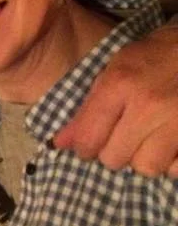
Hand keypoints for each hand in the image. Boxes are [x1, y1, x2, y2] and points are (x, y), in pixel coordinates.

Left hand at [54, 25, 177, 176]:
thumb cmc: (151, 56)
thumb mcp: (113, 69)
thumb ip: (87, 108)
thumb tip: (59, 143)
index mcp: (120, 84)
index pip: (89, 136)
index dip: (83, 147)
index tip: (88, 144)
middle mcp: (147, 106)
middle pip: (114, 158)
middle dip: (112, 151)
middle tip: (121, 135)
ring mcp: (177, 123)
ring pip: (145, 168)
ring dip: (142, 158)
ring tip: (146, 139)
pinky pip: (174, 170)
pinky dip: (169, 163)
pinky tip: (167, 144)